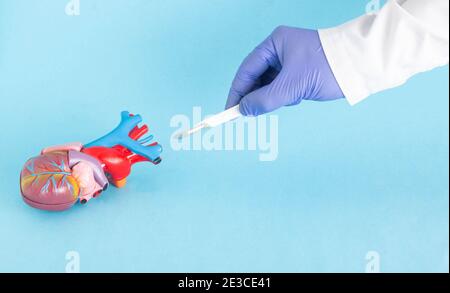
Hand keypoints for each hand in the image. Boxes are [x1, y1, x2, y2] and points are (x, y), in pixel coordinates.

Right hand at [226, 26, 344, 115]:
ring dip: (272, 97)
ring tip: (286, 100)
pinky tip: (296, 98)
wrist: (361, 65)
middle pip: (256, 77)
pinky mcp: (299, 72)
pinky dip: (284, 97)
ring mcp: (290, 61)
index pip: (247, 69)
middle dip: (255, 95)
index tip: (230, 109)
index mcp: (275, 43)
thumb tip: (244, 110)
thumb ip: (264, 100)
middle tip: (248, 114)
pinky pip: (282, 88)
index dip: (237, 91)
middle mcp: (280, 50)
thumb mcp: (292, 85)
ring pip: (269, 85)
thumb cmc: (327, 67)